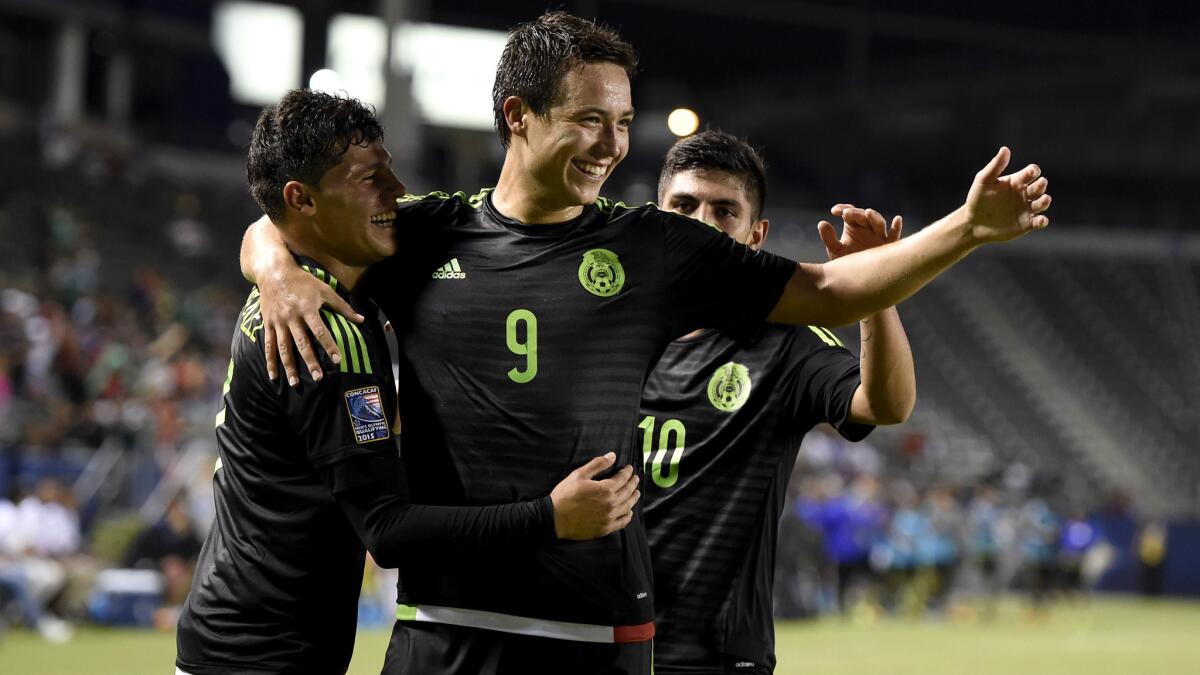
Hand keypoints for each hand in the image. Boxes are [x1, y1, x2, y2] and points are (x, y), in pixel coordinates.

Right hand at [258, 266, 363, 384]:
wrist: (274, 272)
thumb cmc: (304, 281)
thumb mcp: (325, 289)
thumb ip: (343, 306)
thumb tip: (362, 320)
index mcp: (308, 309)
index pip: (320, 331)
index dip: (329, 346)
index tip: (337, 360)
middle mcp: (292, 317)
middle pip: (302, 343)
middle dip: (310, 362)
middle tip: (319, 378)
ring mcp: (278, 322)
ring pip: (284, 348)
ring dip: (289, 367)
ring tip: (295, 383)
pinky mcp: (268, 324)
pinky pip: (268, 345)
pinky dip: (270, 361)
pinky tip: (273, 376)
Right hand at [550, 453, 639, 539]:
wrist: (555, 518)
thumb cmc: (565, 495)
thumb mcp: (579, 475)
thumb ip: (597, 464)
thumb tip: (612, 456)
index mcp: (605, 489)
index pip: (622, 478)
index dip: (627, 472)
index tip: (630, 468)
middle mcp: (611, 503)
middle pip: (627, 491)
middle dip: (633, 483)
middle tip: (636, 479)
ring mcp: (609, 517)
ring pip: (627, 506)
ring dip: (633, 498)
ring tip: (636, 493)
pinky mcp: (605, 528)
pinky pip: (622, 522)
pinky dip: (628, 516)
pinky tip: (629, 512)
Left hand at [818, 204, 902, 259]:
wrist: (858, 281)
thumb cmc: (847, 264)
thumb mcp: (836, 251)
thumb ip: (829, 238)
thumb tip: (821, 223)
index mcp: (854, 226)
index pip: (850, 213)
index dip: (843, 209)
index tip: (834, 211)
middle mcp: (867, 228)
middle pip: (864, 216)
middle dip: (856, 213)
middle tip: (846, 214)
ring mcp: (879, 236)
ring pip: (879, 223)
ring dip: (874, 217)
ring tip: (868, 213)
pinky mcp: (889, 247)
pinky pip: (895, 236)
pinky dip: (897, 228)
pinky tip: (897, 220)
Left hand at [962, 146, 1050, 242]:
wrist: (973, 223)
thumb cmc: (977, 199)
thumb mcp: (983, 181)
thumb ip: (995, 166)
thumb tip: (1005, 149)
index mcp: (1016, 181)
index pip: (1031, 172)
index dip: (1033, 171)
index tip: (1030, 172)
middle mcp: (1024, 194)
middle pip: (1040, 186)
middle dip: (1041, 184)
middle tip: (1039, 184)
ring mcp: (1026, 209)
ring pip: (1042, 203)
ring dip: (1045, 201)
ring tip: (1044, 199)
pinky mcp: (1026, 224)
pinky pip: (1039, 221)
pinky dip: (1042, 220)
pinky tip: (1041, 220)